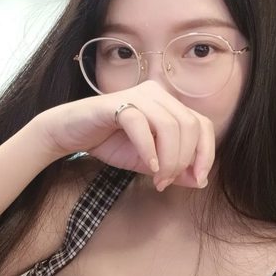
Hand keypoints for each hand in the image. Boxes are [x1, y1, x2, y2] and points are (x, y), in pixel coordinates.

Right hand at [34, 81, 214, 189]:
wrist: (70, 134)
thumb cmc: (109, 143)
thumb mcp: (149, 162)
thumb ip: (174, 169)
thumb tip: (201, 181)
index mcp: (169, 104)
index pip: (203, 124)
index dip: (206, 153)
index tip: (199, 178)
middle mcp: (157, 94)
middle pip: (190, 125)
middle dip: (183, 160)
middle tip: (166, 181)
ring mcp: (137, 96)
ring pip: (170, 125)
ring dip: (168, 158)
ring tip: (158, 178)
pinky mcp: (115, 104)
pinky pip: (140, 124)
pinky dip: (148, 148)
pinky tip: (148, 166)